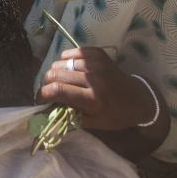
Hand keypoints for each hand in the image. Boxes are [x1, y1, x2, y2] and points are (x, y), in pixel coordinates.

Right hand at [36, 47, 158, 130]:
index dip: (42, 95)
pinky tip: (72, 71)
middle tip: (52, 92)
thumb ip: (67, 116)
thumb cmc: (113, 115)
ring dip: (57, 74)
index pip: (57, 91)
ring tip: (64, 82)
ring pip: (60, 63)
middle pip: (54, 74)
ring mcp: (96, 64)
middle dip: (47, 84)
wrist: (137, 98)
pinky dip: (66, 62)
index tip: (40, 100)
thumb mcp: (92, 124)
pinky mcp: (97, 54)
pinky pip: (69, 53)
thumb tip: (43, 111)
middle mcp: (94, 79)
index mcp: (93, 100)